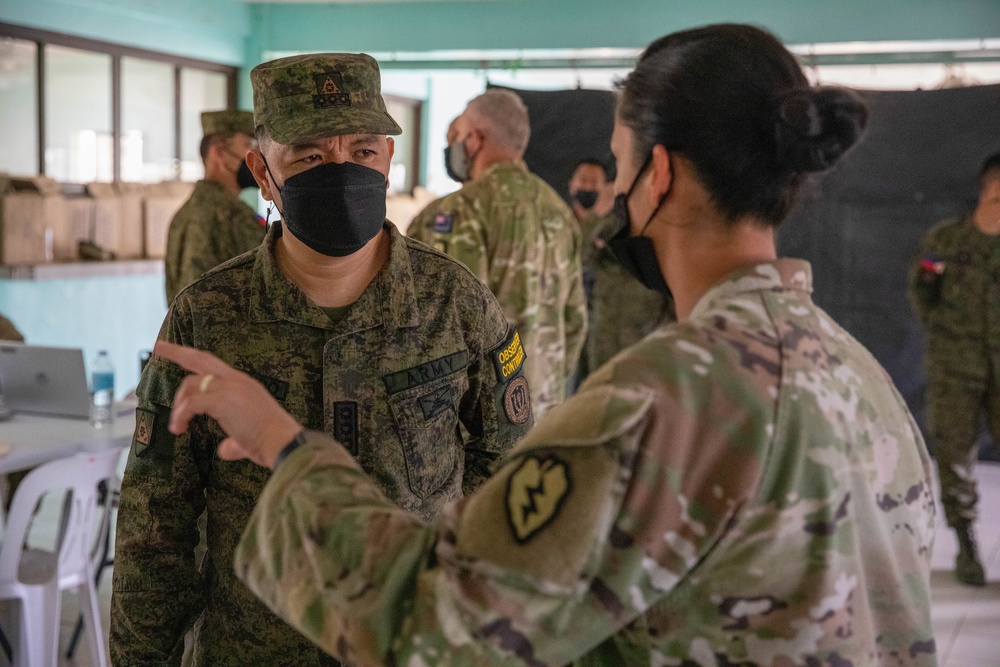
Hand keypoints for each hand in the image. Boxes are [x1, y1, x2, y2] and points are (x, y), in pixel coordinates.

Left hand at [154, 341, 302, 468]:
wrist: (283, 442)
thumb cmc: (272, 441)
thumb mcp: (248, 438)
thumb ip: (233, 442)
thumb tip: (224, 450)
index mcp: (244, 384)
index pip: (214, 366)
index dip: (195, 358)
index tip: (177, 351)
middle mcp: (236, 380)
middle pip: (200, 359)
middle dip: (177, 352)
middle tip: (158, 347)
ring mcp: (229, 388)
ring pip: (191, 385)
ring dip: (179, 405)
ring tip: (177, 427)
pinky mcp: (221, 400)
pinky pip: (191, 404)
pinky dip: (181, 416)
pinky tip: (180, 428)